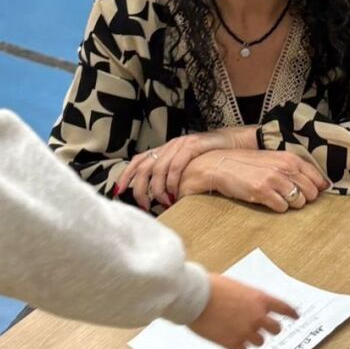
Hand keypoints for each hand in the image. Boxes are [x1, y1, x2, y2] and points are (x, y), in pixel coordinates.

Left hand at [116, 132, 259, 210]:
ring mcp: (180, 145)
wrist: (230, 143)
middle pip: (144, 167)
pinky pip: (176, 165)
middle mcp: (169, 146)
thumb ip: (171, 177)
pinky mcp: (192, 146)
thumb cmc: (209, 159)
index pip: (138, 160)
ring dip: (158, 189)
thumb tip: (158, 198)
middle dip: (140, 188)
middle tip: (144, 205)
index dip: (126, 175)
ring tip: (163, 202)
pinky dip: (172, 181)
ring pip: (158, 168)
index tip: (118, 191)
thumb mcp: (186, 166)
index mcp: (164, 149)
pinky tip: (174, 193)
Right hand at [181, 150, 328, 213]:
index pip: (316, 176)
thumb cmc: (247, 163)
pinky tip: (267, 200)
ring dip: (290, 204)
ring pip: (299, 202)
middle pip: (311, 192)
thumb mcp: (273, 159)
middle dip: (304, 198)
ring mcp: (274, 180)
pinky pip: (282, 208)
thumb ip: (294, 169)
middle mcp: (284, 167)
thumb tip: (321, 184)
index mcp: (289, 158)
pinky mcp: (263, 192)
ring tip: (276, 197)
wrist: (220, 165)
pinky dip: (277, 208)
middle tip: (290, 196)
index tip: (312, 192)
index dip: (317, 187)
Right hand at [195, 274, 296, 348]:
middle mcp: (257, 316)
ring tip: (242, 333)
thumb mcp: (236, 287)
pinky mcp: (232, 343)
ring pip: (260, 342)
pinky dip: (239, 347)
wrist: (195, 297)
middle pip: (276, 329)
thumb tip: (248, 308)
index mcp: (259, 299)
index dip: (291, 313)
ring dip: (253, 338)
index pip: (283, 308)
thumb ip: (248, 299)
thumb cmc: (211, 287)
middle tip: (265, 329)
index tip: (296, 317)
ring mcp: (245, 331)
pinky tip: (232, 341)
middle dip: (271, 329)